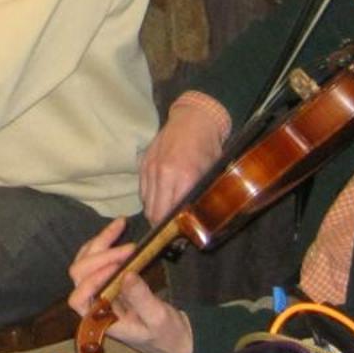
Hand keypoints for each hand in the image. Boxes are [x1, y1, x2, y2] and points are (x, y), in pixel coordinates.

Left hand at [66, 225, 193, 352]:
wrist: (176, 339)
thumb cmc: (166, 336)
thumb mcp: (158, 319)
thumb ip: (141, 299)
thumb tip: (127, 274)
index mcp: (100, 320)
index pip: (79, 298)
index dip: (92, 280)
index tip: (119, 267)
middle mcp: (93, 304)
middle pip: (79, 275)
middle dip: (101, 256)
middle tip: (130, 248)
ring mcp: (99, 291)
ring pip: (85, 262)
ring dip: (100, 243)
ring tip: (120, 225)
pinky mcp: (109, 281)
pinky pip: (97, 259)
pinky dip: (105, 244)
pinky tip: (118, 231)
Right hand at [139, 101, 228, 222]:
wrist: (194, 118)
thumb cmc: (208, 146)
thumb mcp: (211, 172)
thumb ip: (199, 195)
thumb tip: (194, 217)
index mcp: (183, 177)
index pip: (168, 213)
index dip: (170, 228)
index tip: (176, 234)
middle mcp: (163, 174)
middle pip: (153, 212)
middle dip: (159, 224)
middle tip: (169, 229)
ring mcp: (150, 168)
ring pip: (145, 202)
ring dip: (153, 211)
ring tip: (163, 216)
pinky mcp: (143, 163)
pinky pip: (142, 189)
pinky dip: (149, 198)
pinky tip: (159, 199)